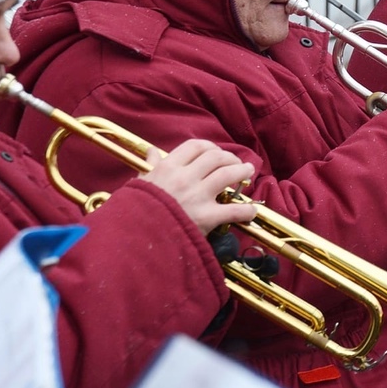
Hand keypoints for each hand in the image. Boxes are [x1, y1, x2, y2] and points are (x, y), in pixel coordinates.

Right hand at [140, 139, 257, 235]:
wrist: (136, 241)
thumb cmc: (135, 213)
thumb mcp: (140, 185)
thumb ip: (150, 167)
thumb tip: (152, 151)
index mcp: (168, 168)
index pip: (195, 146)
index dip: (210, 147)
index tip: (216, 151)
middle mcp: (185, 178)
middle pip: (216, 158)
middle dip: (230, 157)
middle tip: (237, 162)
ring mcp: (197, 197)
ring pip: (228, 175)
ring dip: (242, 171)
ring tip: (248, 172)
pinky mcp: (206, 218)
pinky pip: (233, 211)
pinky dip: (246, 210)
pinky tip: (251, 211)